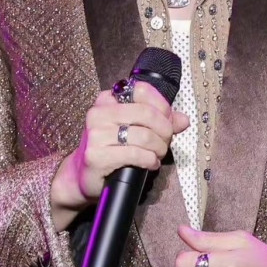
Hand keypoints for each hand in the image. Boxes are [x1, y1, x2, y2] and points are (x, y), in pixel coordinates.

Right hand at [50, 83, 188, 231]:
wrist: (83, 176)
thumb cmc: (110, 150)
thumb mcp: (134, 129)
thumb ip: (159, 122)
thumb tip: (183, 120)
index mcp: (107, 100)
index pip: (142, 90)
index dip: (162, 106)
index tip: (168, 121)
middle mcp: (99, 113)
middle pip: (147, 113)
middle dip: (164, 130)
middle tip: (166, 142)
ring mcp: (96, 134)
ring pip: (144, 135)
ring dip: (159, 148)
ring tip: (157, 155)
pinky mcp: (97, 155)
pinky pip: (135, 154)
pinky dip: (149, 160)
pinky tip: (150, 164)